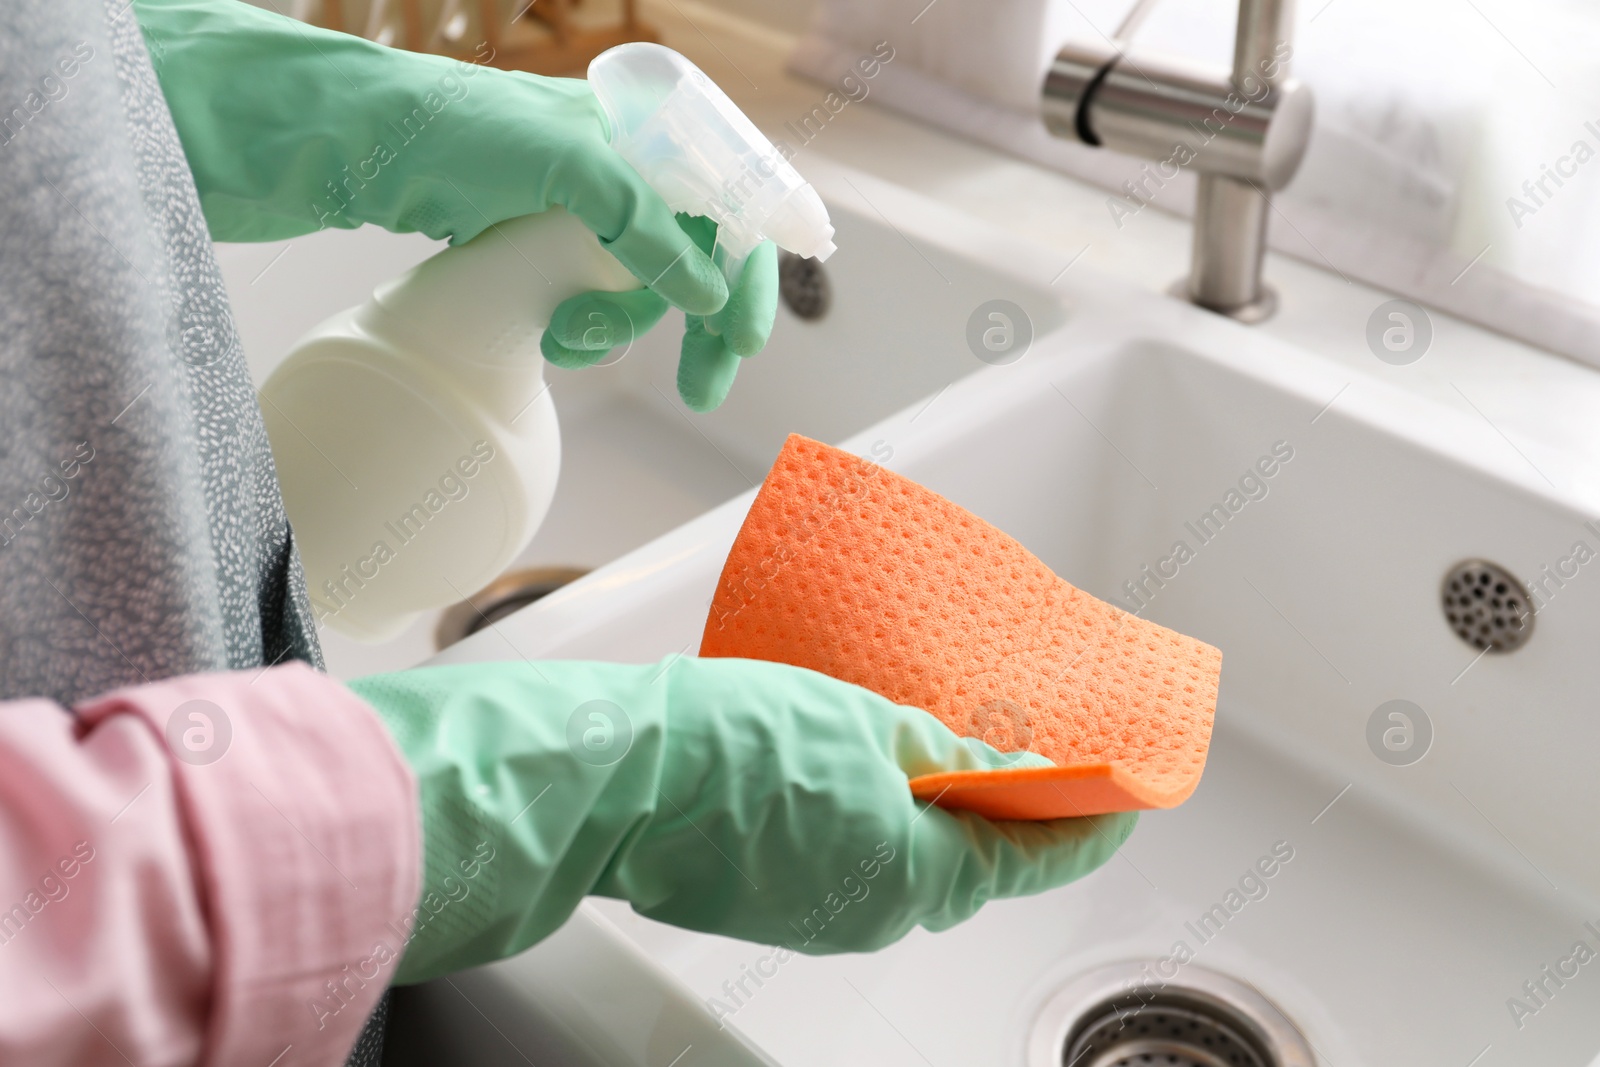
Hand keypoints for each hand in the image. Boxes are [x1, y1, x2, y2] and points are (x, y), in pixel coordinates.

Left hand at [135, 0, 777, 408]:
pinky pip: (594, 298)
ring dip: (622, 327)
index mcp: (646, 128)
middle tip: (704, 389)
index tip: (743, 339)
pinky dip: (585, 328)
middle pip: (701, 255)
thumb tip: (707, 288)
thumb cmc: (450, 133)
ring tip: (571, 341)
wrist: (347, 145)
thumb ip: (644, 219)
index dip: (751, 271)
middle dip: (704, 323)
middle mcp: (626, 164)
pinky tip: (553, 337)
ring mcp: (583, 206)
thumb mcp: (563, 165)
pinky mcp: (543, 241)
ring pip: (646, 288)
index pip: (734, 203)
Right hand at [350, 656, 1134, 981]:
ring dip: (938, 813)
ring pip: (908, 863)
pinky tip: (866, 772)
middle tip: (1036, 753)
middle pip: (970, 866)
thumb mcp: (862, 723)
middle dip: (1007, 812)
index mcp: (915, 873)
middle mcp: (874, 914)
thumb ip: (943, 750)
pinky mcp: (773, 902)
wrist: (610, 778)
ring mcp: (820, 916)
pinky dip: (880, 823)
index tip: (1125, 797)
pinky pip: (853, 863)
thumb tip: (1001, 764)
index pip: (1032, 857)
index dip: (1087, 823)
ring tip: (948, 746)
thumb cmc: (730, 743)